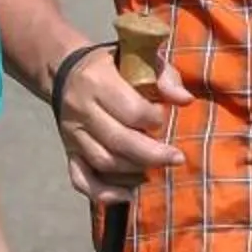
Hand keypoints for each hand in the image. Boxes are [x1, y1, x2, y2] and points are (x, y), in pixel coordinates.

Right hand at [53, 46, 190, 201]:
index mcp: (98, 81)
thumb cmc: (113, 64)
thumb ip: (164, 76)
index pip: (131, 111)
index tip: (162, 118)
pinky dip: (103, 193)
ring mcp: (71, 133)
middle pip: (118, 141)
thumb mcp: (138, 56)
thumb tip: (185, 100)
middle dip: (153, 154)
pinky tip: (128, 195)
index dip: (154, 120)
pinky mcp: (68, 151)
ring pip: (104, 162)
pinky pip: (81, 179)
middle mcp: (80, 109)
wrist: (67, 70)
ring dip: (134, 171)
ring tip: (155, 169)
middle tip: (177, 158)